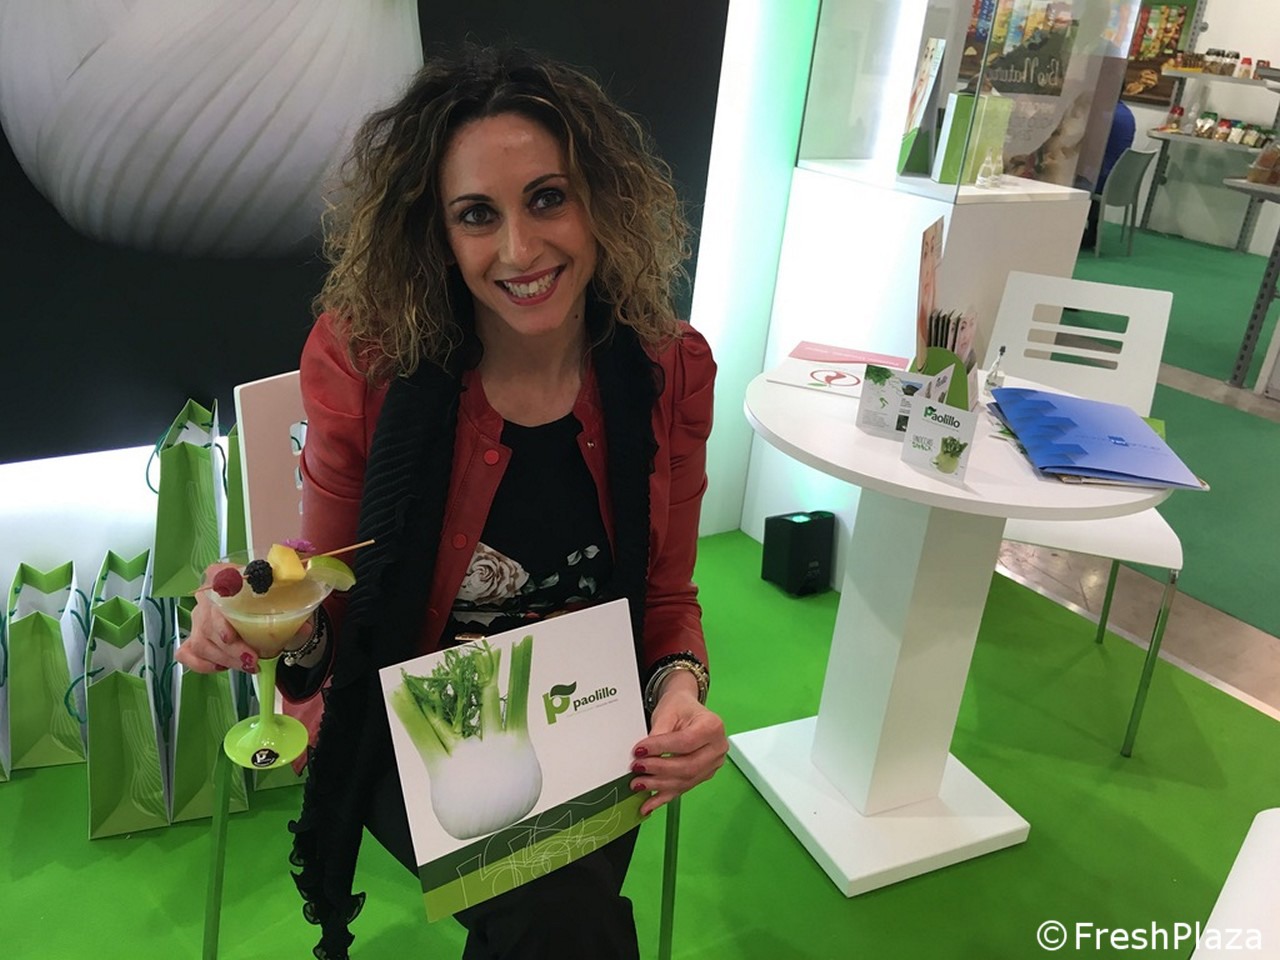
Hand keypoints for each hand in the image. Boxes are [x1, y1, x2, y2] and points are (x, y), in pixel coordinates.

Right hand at [174, 564, 309, 674]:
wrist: (269, 604)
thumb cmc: (275, 596)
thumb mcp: (289, 596)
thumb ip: (295, 608)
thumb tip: (304, 629)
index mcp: (227, 573)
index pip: (214, 589)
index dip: (219, 613)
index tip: (230, 636)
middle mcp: (207, 594)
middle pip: (208, 622)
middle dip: (230, 648)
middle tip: (253, 660)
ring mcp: (198, 617)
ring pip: (200, 642)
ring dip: (225, 659)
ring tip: (248, 665)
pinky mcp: (194, 637)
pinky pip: (187, 653)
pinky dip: (202, 664)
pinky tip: (222, 666)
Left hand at [630, 670, 727, 815]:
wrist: (686, 710)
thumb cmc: (679, 708)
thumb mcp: (668, 712)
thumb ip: (658, 733)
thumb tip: (645, 755)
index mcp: (713, 726)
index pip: (686, 742)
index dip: (661, 748)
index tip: (639, 750)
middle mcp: (717, 748)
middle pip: (688, 766)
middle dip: (659, 770)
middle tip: (637, 767)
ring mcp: (712, 764)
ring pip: (685, 781)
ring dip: (659, 785)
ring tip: (638, 784)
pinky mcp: (702, 776)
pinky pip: (682, 789)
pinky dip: (663, 798)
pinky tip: (648, 805)